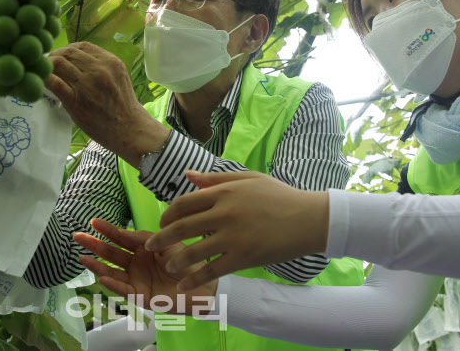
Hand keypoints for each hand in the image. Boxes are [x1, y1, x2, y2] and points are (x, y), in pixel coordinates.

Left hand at [45, 42, 169, 166]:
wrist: (129, 130)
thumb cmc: (122, 106)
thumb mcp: (118, 77)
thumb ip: (101, 67)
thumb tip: (76, 61)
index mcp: (111, 61)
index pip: (82, 46)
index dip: (68, 49)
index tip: (62, 57)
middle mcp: (100, 69)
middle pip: (68, 52)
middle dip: (55, 56)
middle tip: (47, 65)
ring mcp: (88, 84)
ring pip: (59, 63)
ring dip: (47, 66)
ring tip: (44, 74)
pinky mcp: (76, 100)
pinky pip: (55, 82)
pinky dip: (44, 79)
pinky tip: (41, 82)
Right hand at [74, 218, 217, 314]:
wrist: (204, 285)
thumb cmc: (187, 262)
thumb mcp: (168, 244)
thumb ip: (148, 239)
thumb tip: (127, 233)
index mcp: (143, 249)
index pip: (122, 237)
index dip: (108, 230)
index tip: (93, 221)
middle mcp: (136, 264)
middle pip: (112, 253)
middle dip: (95, 245)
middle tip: (78, 236)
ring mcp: (137, 280)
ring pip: (113, 272)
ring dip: (97, 265)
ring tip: (83, 258)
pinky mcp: (141, 296)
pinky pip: (125, 289)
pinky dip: (113, 284)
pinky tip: (102, 277)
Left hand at [142, 170, 329, 290]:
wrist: (309, 218)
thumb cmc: (278, 196)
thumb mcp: (247, 179)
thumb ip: (214, 178)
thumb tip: (186, 175)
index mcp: (223, 192)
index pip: (183, 203)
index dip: (167, 215)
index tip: (161, 224)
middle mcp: (224, 213)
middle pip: (182, 227)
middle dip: (161, 239)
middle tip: (150, 247)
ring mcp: (233, 236)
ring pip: (193, 251)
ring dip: (175, 261)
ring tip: (168, 267)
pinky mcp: (244, 257)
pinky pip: (212, 270)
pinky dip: (195, 279)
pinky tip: (184, 285)